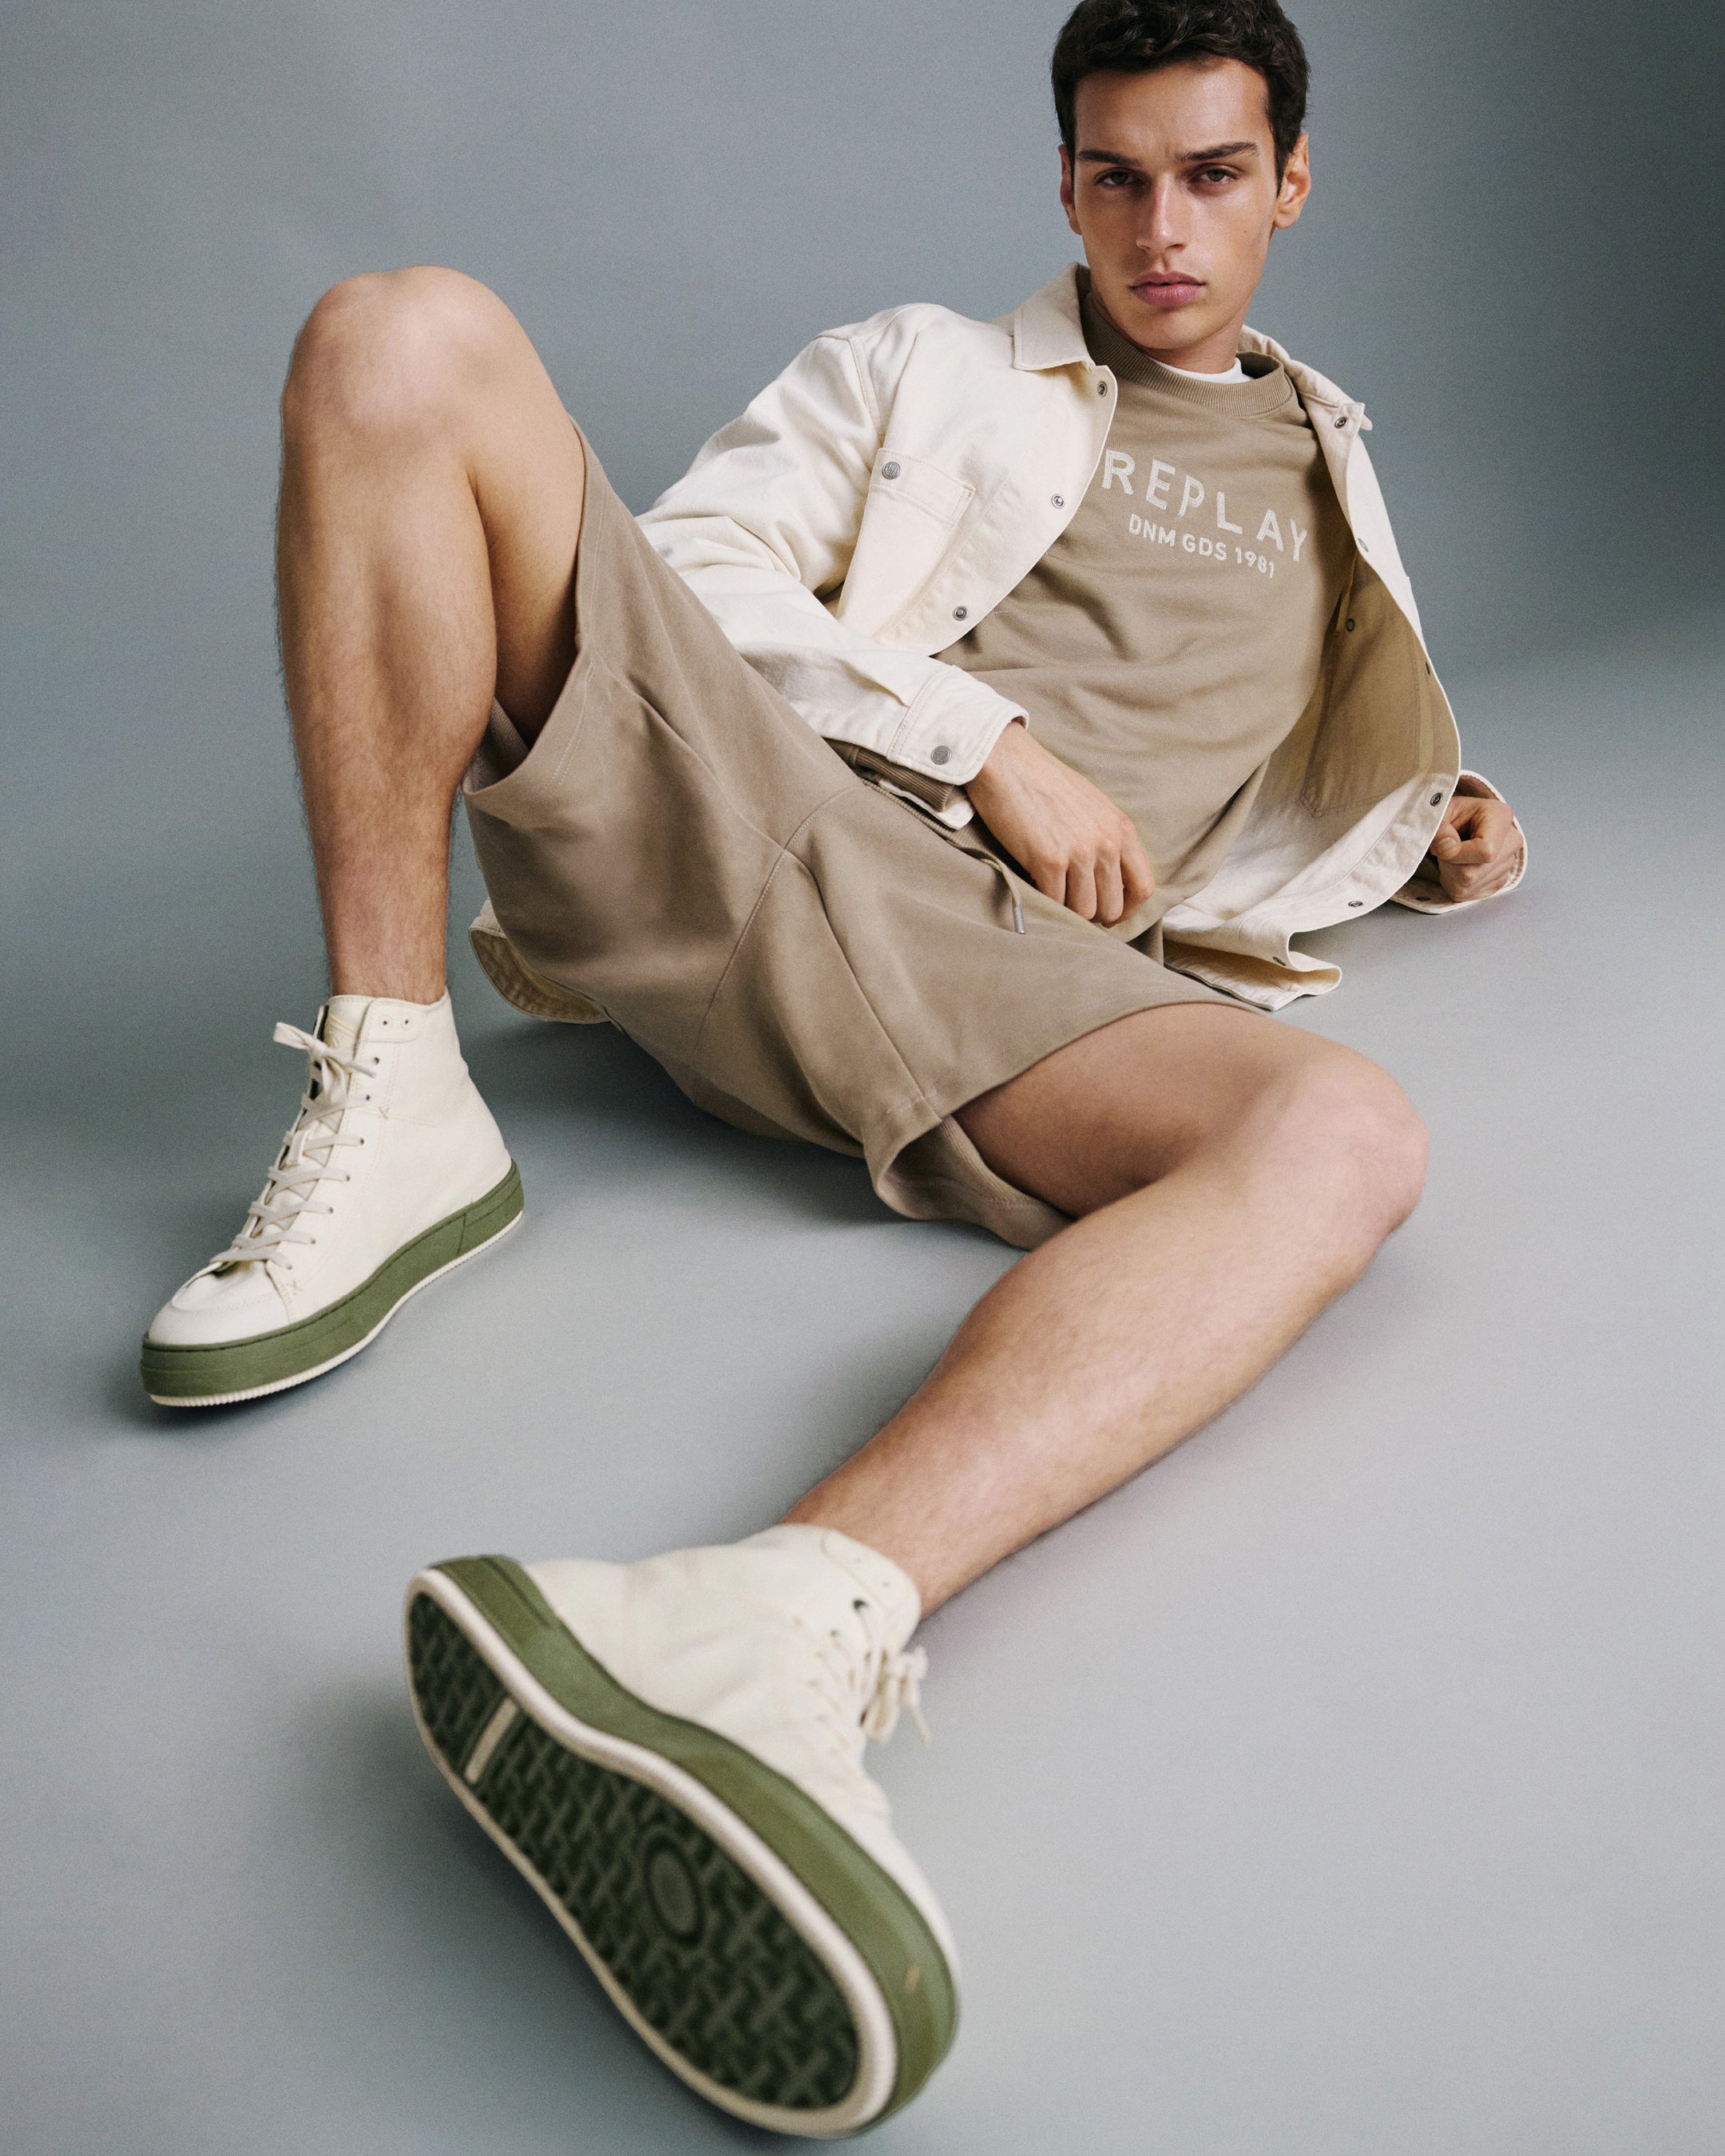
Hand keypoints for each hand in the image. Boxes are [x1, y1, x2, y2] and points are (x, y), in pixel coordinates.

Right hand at [966, 720, 1153, 925]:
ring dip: (1067, 909)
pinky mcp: (1048, 860)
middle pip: (1112, 907)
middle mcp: (1106, 842)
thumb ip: (1107, 837)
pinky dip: (1044, 901)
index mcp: (1121, 829)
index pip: (1143, 887)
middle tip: (1073, 905)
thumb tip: (1108, 877)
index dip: (1128, 909)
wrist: (1007, 761)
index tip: (1110, 912)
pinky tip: (1035, 884)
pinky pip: (1055, 902)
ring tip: (1052, 892)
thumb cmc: (1045, 782)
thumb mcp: (1093, 805)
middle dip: (1093, 914)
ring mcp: (1079, 852)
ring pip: (1083, 911)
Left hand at [1424, 790, 1522, 901]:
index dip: (1456, 854)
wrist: (1465, 822)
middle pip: (1472, 873)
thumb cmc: (1455, 815)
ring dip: (1449, 874)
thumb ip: (1439, 829)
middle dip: (1449, 864)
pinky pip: (1468, 894)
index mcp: (1501, 817)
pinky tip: (1457, 866)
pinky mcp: (1499, 881)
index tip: (1441, 846)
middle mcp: (1511, 842)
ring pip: (1468, 885)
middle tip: (1445, 848)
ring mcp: (1508, 864)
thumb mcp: (1441, 813)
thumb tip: (1446, 849)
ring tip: (1452, 856)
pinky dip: (1454, 883)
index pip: (1485, 851)